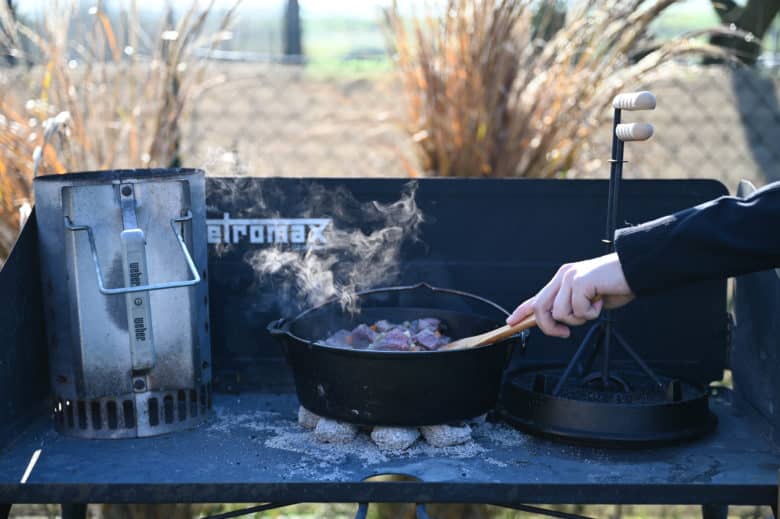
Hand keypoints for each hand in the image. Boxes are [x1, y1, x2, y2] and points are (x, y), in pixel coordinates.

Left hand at [506, 253, 634, 337]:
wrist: (635, 271)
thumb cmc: (616, 285)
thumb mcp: (589, 300)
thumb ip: (572, 307)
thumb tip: (558, 322)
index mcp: (563, 279)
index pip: (537, 297)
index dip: (522, 311)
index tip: (510, 322)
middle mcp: (563, 276)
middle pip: (541, 308)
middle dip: (550, 327)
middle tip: (564, 334)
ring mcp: (570, 278)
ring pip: (560, 313)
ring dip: (579, 318)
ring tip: (594, 307)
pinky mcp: (580, 282)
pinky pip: (577, 310)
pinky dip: (591, 313)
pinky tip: (601, 300)